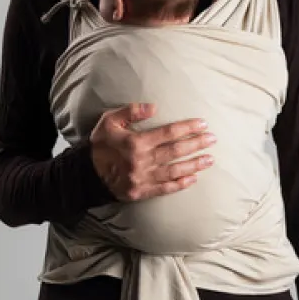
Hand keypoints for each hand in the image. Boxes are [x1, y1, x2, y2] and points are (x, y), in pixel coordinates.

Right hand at [90, 102, 215, 202]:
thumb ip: (131, 112)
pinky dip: (180, 184)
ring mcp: (142, 178)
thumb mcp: (109, 121)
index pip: (168, 133)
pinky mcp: (141, 192)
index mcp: (135, 142)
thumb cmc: (99, 145)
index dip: (187, 128)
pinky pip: (165, 189)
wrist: (85, 174)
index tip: (202, 124)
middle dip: (196, 144)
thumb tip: (154, 107)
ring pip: (174, 171)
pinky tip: (193, 179)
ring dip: (194, 165)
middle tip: (213, 139)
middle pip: (175, 151)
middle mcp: (141, 161)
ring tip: (210, 159)